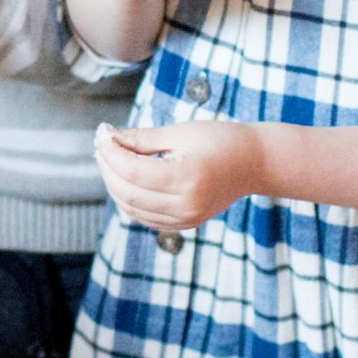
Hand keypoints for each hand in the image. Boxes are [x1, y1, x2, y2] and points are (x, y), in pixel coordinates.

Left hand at [93, 118, 260, 231]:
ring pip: (131, 208)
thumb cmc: (221, 140)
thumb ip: (141, 139)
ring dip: (114, 184)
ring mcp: (186, 219)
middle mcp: (185, 205)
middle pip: (126, 192)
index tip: (102, 133)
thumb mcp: (180, 132)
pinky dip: (129, 199)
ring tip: (110, 158)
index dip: (110, 151)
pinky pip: (144, 217)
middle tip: (102, 144)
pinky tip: (126, 178)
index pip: (131, 170)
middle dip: (107, 167)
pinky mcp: (185, 225)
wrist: (255, 163)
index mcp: (186, 178)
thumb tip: (106, 137)